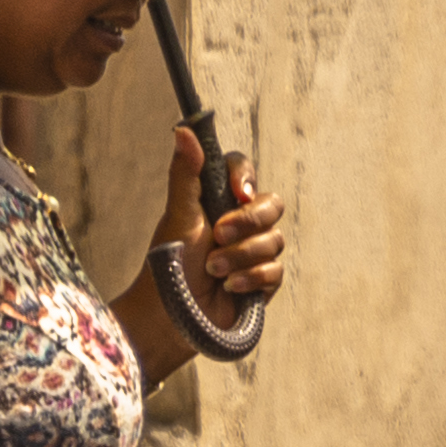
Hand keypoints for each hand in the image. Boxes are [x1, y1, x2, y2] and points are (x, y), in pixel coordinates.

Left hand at [151, 136, 289, 314]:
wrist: (171, 318)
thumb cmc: (169, 264)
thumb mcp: (178, 215)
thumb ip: (185, 173)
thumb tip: (182, 129)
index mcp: (217, 201)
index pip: (243, 173)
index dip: (245, 179)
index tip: (236, 193)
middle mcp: (239, 223)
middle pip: (272, 205)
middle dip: (247, 222)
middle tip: (218, 236)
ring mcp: (253, 252)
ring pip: (274, 241)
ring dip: (240, 256)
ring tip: (213, 270)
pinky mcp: (262, 282)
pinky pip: (276, 270)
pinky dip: (251, 279)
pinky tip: (230, 288)